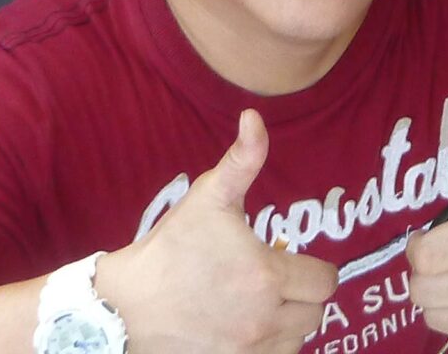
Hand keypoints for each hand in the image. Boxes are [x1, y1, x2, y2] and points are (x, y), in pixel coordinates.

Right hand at [93, 110, 333, 353]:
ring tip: (260, 303)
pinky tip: (247, 328)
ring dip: (287, 322)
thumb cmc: (169, 250)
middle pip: (316, 313)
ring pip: (297, 340)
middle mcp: (263, 321)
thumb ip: (242, 159)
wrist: (121, 309)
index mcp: (267, 277)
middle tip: (273, 281)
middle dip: (302, 295)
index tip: (289, 261)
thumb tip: (254, 117)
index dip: (315, 268)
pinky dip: (268, 346)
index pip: (326, 281)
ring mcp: (247, 352)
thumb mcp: (208, 198)